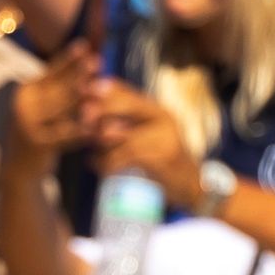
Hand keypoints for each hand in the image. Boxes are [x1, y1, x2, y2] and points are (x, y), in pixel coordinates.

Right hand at [10, 39, 97, 156]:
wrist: (18, 169)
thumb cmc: (38, 132)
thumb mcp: (42, 107)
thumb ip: (57, 88)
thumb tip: (82, 60)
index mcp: (25, 92)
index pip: (49, 72)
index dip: (68, 60)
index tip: (85, 47)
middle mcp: (24, 105)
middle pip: (57, 87)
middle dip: (80, 75)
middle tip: (99, 64)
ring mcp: (28, 124)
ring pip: (62, 108)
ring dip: (86, 98)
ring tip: (106, 89)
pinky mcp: (38, 144)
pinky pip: (65, 134)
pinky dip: (83, 130)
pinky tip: (98, 126)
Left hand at [86, 77, 201, 210]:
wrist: (192, 185)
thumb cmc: (165, 160)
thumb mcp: (150, 135)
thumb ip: (128, 123)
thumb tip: (91, 110)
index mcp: (159, 111)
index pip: (130, 93)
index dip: (107, 90)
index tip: (84, 90)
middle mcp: (164, 119)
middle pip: (127, 107)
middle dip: (102, 110)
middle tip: (83, 119)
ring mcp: (164, 137)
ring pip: (123, 135)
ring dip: (102, 145)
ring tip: (92, 153)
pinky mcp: (161, 158)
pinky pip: (125, 157)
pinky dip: (107, 162)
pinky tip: (96, 166)